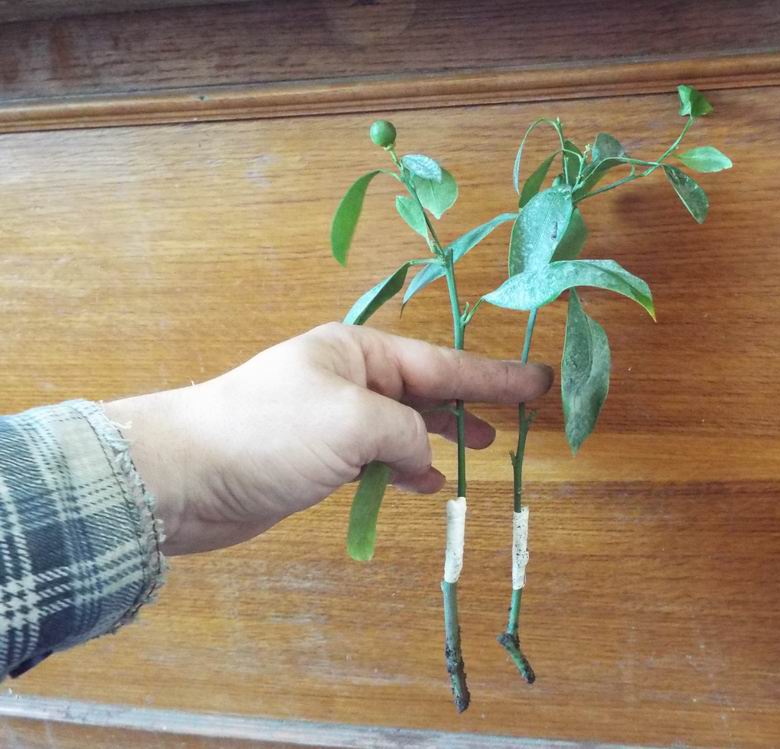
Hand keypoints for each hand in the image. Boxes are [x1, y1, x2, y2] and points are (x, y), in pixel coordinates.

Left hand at [102, 323, 551, 555]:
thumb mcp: (353, 422)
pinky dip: (404, 468)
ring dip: (440, 438)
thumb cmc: (268, 434)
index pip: (441, 362)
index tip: (538, 380)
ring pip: (403, 424)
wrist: (183, 477)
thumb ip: (406, 432)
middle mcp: (347, 378)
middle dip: (471, 401)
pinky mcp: (315, 457)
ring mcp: (331, 418)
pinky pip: (376, 456)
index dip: (494, 375)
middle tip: (514, 417)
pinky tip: (424, 483)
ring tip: (479, 450)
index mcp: (357, 351)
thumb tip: (422, 454)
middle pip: (425, 388)